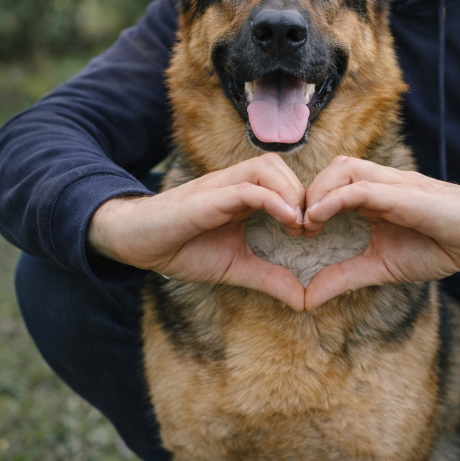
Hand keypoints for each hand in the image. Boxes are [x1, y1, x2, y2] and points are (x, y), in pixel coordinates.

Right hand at [87, 153, 305, 309]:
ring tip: (298, 224)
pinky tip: (286, 219)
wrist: (139, 243)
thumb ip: (268, 277)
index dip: (304, 200)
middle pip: (279, 166)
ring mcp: (222, 186)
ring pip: (267, 167)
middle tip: (310, 228)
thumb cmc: (183, 249)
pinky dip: (271, 199)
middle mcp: (235, 183)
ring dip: (290, 191)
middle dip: (302, 192)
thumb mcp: (234, 266)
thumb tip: (304, 300)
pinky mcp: (210, 195)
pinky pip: (248, 187)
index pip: (283, 180)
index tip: (314, 232)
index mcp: (243, 195)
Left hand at [302, 156, 459, 309]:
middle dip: (305, 195)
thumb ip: (346, 276)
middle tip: (293, 229)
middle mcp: (378, 183)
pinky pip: (360, 186)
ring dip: (317, 192)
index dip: (307, 204)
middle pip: (331, 171)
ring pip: (342, 169)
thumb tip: (306, 298)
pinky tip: (319, 219)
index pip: (330, 186)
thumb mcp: (382, 266)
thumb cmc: (440, 245)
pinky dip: (334, 198)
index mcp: (373, 197)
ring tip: (306, 224)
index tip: (292, 235)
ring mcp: (390, 183)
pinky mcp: (400, 191)